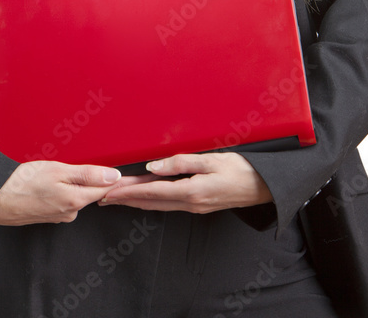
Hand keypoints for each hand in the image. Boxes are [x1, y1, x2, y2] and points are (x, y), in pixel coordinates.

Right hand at [0, 160, 122, 225]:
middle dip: (94, 178)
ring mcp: (60, 215)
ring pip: (77, 195)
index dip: (116, 178)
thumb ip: (88, 174)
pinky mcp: (49, 215)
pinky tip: (50, 181)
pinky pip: (64, 199)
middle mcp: (71, 212)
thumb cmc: (22, 182)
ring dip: (75, 183)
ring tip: (63, 169)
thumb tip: (113, 176)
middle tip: (92, 161)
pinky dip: (62, 189)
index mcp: (76, 201)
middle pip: (93, 192)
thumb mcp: (58, 170)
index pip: (106, 189)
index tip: (127, 171)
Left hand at [96, 153, 271, 212]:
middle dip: (126, 199)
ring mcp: (194, 206)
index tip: (109, 191)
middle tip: (104, 197)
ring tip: (118, 197)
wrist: (263, 186)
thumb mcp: (210, 160)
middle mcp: (190, 203)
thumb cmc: (240, 169)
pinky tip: (145, 196)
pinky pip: (168, 204)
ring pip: (157, 205)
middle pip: (150, 202)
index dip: (128, 191)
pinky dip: (152, 200)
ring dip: (136, 201)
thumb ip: (180, 162)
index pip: (151, 191)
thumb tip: (153, 166)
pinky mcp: (199, 204)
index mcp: (191, 191)